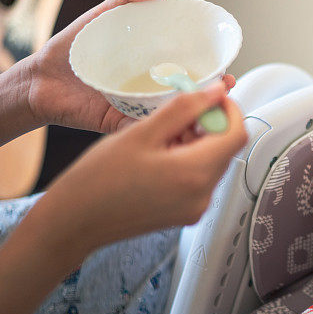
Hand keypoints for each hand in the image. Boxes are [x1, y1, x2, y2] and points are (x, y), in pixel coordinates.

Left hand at [24, 0, 234, 133]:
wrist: (38, 81)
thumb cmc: (69, 50)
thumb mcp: (99, 18)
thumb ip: (127, 0)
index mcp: (148, 68)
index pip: (186, 71)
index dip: (210, 73)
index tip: (226, 71)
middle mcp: (147, 89)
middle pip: (188, 95)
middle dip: (211, 95)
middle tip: (226, 89)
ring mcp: (136, 109)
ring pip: (173, 115)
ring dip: (194, 114)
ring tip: (210, 108)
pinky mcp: (122, 125)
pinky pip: (146, 129)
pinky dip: (164, 129)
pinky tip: (182, 126)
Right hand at [32, 82, 247, 255]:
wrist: (75, 221)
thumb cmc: (98, 179)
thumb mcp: (142, 132)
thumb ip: (185, 109)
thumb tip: (217, 92)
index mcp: (195, 174)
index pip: (237, 134)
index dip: (229, 110)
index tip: (212, 97)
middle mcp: (203, 196)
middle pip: (226, 149)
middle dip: (209, 126)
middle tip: (177, 114)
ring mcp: (196, 208)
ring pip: (213, 163)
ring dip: (197, 142)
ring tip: (162, 135)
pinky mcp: (187, 213)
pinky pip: (200, 179)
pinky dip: (189, 161)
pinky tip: (160, 155)